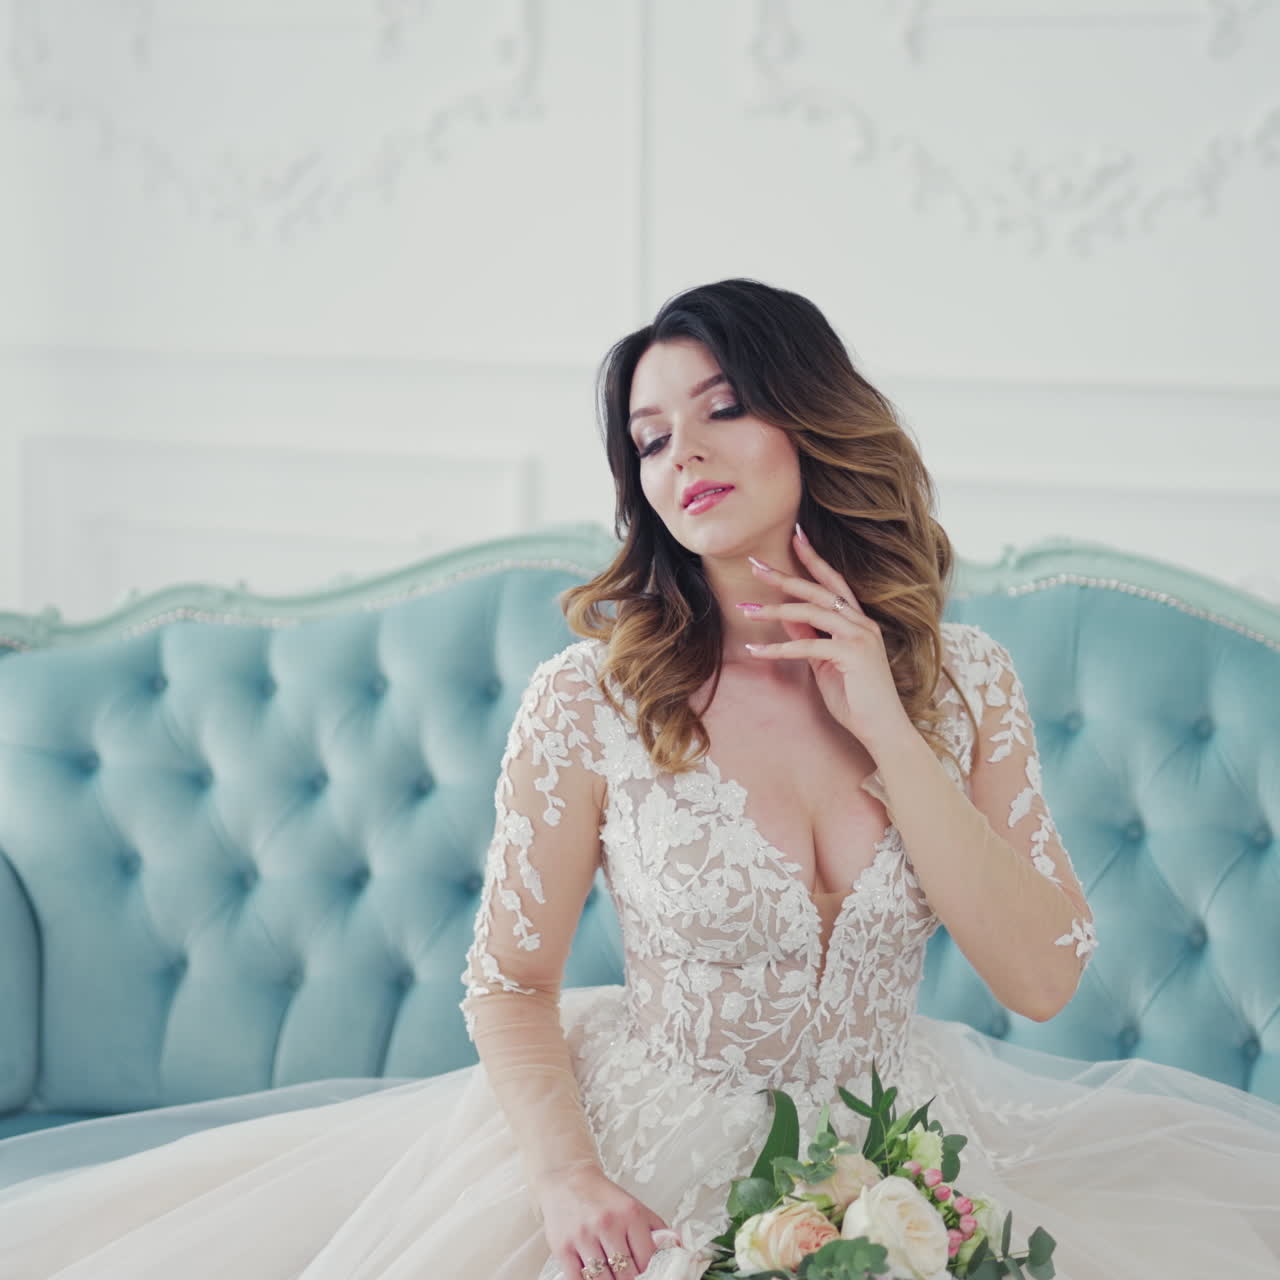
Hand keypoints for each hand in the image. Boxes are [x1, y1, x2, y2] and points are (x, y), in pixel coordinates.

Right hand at [536, 1162, 679, 1278]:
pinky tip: (594, 1278)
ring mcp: (583, 1237)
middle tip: (628, 1276)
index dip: (649, 1272)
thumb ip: (656, 1227)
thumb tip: (677, 1247)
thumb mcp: (633, 1205)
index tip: (647, 1275)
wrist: (566, 1179)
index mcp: (630, 1214)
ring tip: (613, 1276)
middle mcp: (607, 1224)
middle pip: (626, 1274)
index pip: (647, 1260)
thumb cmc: (602, 1196)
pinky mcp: (563, 1248)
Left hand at [738, 524, 912, 748]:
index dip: (814, 558)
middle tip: (755, 564)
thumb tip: (785, 614)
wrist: (882, 729)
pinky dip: (778, 648)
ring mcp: (860, 636)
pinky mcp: (852, 654)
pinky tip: (755, 650)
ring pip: (811, 611)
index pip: (833, 582)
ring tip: (745, 609)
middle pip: (818, 589)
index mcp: (858, 621)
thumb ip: (809, 636)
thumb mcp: (824, 662)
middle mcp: (862, 622)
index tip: (795, 535)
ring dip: (774, 609)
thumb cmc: (855, 699)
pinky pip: (807, 646)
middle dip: (784, 575)